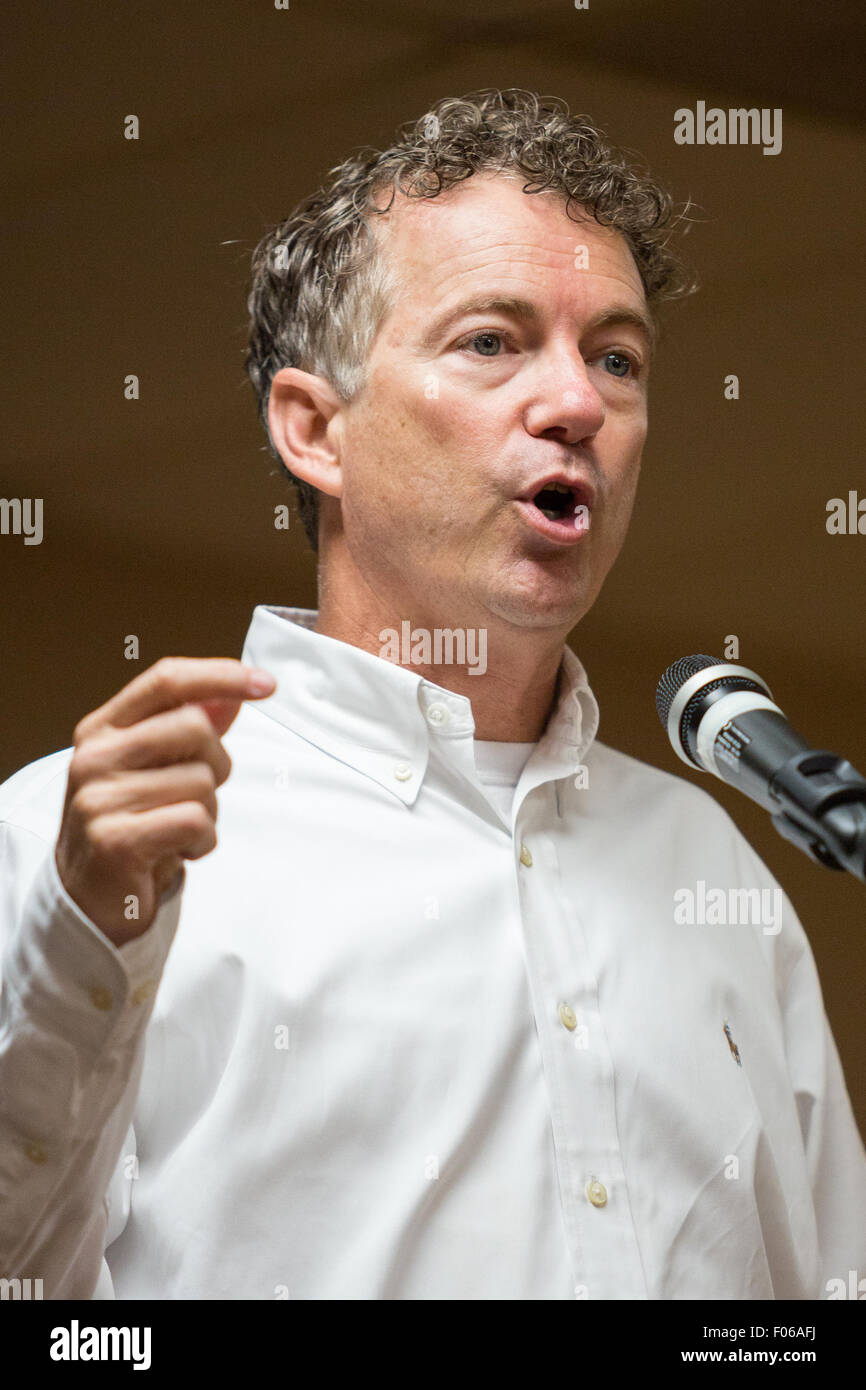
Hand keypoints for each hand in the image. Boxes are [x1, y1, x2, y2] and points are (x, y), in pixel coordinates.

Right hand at [54, 657, 275, 945]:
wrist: (91, 900)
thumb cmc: (133, 826)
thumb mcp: (157, 770)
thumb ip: (190, 729)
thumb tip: (230, 694)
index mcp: (102, 729)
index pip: (166, 680)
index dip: (221, 675)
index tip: (266, 684)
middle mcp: (93, 756)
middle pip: (194, 726)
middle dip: (217, 763)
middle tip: (197, 796)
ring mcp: (99, 797)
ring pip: (201, 780)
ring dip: (209, 812)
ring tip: (177, 831)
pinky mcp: (114, 839)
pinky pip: (195, 820)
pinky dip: (203, 841)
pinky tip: (179, 851)